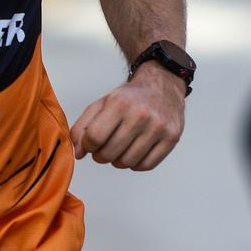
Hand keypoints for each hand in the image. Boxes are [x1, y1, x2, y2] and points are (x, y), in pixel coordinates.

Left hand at [70, 65, 184, 170]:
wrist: (162, 85)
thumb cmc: (130, 97)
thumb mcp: (102, 104)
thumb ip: (83, 126)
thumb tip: (78, 153)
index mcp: (120, 103)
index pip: (94, 137)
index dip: (87, 146)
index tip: (90, 145)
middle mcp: (141, 115)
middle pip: (109, 153)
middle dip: (100, 156)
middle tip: (103, 150)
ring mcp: (158, 127)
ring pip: (127, 162)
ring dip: (118, 161)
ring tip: (119, 150)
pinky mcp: (172, 137)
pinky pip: (146, 165)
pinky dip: (136, 164)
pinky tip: (134, 152)